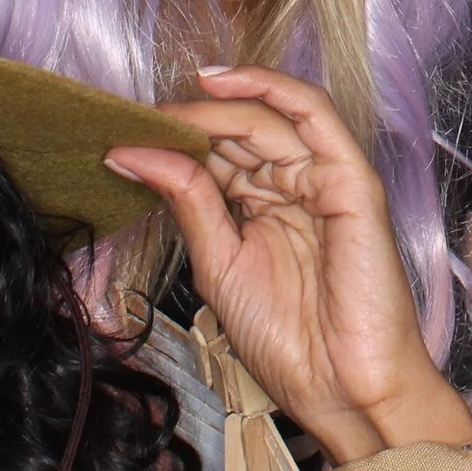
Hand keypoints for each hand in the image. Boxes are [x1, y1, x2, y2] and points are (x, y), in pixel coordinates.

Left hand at [107, 65, 471, 463]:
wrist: (341, 388)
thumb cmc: (290, 340)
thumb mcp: (219, 264)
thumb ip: (187, 202)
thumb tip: (132, 154)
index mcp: (266, 206)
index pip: (218, 154)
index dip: (173, 141)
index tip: (120, 136)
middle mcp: (295, 185)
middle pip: (241, 129)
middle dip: (189, 121)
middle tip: (137, 120)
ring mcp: (325, 177)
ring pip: (270, 116)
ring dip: (217, 106)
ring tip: (169, 111)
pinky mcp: (351, 177)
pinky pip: (314, 113)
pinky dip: (269, 87)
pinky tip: (219, 83)